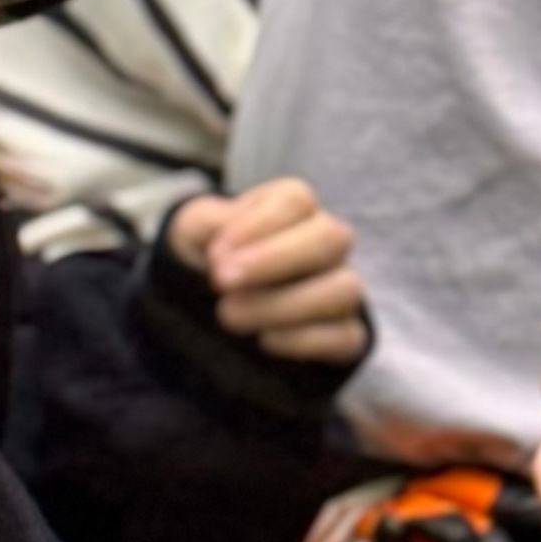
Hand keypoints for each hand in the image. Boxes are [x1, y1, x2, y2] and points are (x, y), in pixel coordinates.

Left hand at [168, 176, 368, 362]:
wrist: (211, 303)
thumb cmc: (210, 257)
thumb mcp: (194, 231)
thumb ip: (208, 224)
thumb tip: (226, 252)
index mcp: (293, 208)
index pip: (297, 201)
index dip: (256, 225)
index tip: (214, 253)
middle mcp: (326, 244)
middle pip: (331, 238)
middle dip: (274, 261)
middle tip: (221, 281)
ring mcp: (340, 288)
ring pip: (344, 289)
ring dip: (283, 305)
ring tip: (229, 315)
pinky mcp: (343, 334)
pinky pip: (346, 337)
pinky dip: (304, 340)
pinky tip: (263, 340)